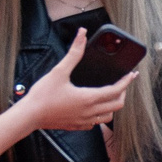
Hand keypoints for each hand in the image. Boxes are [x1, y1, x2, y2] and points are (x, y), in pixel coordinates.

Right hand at [14, 29, 129, 130]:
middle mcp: (90, 112)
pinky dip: (100, 115)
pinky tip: (93, 108)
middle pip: (117, 104)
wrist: (29, 116)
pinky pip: (95, 123)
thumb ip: (74, 53)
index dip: (126, 81)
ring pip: (108, 116)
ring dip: (113, 106)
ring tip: (110, 95)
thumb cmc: (42, 95)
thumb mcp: (59, 71)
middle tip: (122, 83)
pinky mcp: (76, 126)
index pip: (116, 90)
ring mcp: (84, 121)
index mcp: (89, 98)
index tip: (132, 75)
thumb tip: (82, 34)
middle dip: (122, 93)